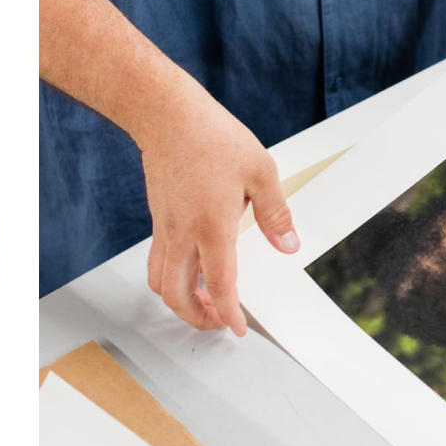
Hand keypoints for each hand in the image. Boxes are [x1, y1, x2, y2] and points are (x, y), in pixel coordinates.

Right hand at [137, 81, 297, 336]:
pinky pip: (157, 263)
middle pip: (177, 296)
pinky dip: (170, 280)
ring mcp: (166, 229)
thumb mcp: (260, 170)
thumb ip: (276, 213)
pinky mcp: (158, 222)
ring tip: (204, 302)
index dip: (228, 313)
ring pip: (160, 284)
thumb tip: (288, 245)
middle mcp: (183, 233)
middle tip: (220, 320)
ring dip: (180, 302)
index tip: (237, 329)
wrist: (166, 115)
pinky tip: (191, 273)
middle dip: (197, 318)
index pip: (219, 284)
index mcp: (212, 225)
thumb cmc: (211, 136)